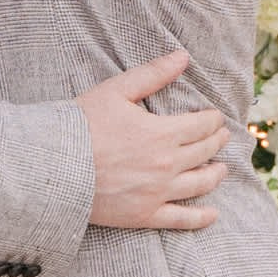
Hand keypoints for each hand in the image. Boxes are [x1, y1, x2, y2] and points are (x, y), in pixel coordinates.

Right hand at [79, 49, 231, 231]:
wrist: (55, 166)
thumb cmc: (81, 124)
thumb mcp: (116, 91)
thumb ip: (153, 74)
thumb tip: (183, 57)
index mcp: (162, 133)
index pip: (201, 126)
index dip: (212, 120)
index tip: (215, 117)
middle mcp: (166, 165)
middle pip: (203, 152)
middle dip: (216, 142)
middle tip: (222, 137)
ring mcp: (157, 192)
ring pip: (199, 184)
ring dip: (215, 175)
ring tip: (222, 170)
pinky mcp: (144, 215)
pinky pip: (180, 219)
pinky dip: (200, 218)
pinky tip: (213, 214)